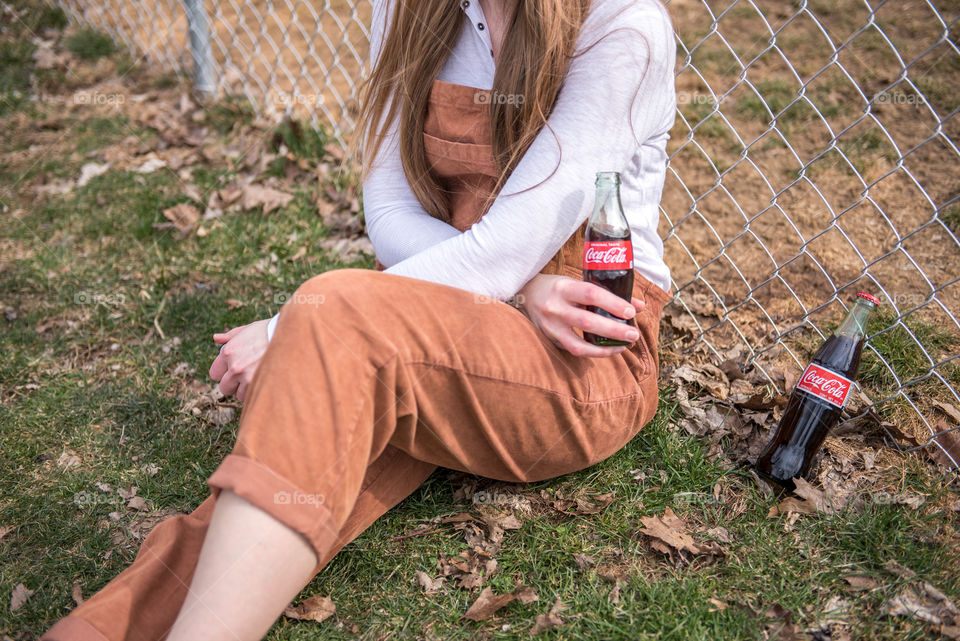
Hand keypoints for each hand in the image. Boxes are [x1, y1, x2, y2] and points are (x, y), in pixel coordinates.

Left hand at [209, 319, 270, 400]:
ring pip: (239, 394)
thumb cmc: (270, 331)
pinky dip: (257, 392)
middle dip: (234, 384)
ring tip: (259, 378)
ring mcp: (246, 377)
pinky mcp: (259, 384)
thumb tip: (216, 338)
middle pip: (224, 387)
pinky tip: (265, 382)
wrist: (291, 337)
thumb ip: (231, 336)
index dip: (224, 374)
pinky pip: (252, 396)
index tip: (232, 372)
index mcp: (228, 351)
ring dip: (247, 389)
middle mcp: (234, 366)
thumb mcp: (249, 329)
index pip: (214, 374)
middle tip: (246, 377)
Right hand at [517, 273, 643, 357]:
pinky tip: (608, 350)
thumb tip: (638, 306)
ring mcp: (550, 326)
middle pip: (587, 322)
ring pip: (579, 343)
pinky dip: (593, 352)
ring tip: (624, 346)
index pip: (591, 294)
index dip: (612, 304)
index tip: (630, 311)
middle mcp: (554, 307)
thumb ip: (606, 293)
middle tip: (634, 334)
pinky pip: (574, 350)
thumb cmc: (557, 287)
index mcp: (563, 287)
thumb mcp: (578, 283)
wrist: (525, 294)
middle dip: (614, 330)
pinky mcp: (550, 339)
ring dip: (604, 348)